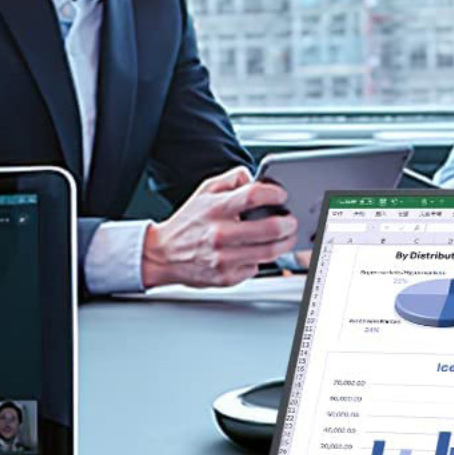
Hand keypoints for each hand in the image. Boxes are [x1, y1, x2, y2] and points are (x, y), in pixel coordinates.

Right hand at [140, 167, 298, 287]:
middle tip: (291, 221)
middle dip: (288, 224)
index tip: (281, 196)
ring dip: (284, 244)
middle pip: (270, 229)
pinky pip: (255, 268)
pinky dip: (259, 260)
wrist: (162, 255)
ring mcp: (223, 258)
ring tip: (284, 237)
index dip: (274, 195)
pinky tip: (253, 252)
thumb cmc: (188, 222)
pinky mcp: (226, 277)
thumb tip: (253, 177)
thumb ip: (231, 179)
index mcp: (215, 209)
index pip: (253, 196)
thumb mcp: (204, 191)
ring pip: (269, 252)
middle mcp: (219, 234)